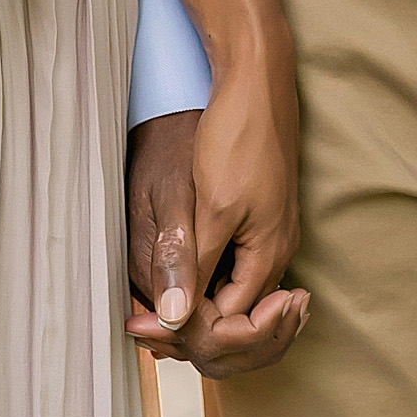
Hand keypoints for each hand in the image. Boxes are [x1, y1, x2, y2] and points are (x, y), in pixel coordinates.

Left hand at [124, 84, 310, 378]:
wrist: (256, 81)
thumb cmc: (237, 136)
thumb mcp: (211, 206)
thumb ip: (194, 265)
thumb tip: (175, 320)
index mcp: (268, 257)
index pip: (231, 329)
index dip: (185, 334)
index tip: (141, 327)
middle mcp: (276, 254)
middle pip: (239, 325)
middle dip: (192, 334)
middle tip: (140, 326)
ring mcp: (269, 237)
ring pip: (235, 302)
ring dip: (195, 313)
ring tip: (149, 312)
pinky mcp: (258, 220)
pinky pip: (234, 274)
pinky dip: (204, 286)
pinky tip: (173, 280)